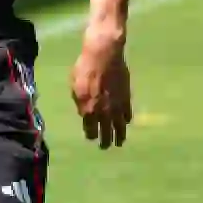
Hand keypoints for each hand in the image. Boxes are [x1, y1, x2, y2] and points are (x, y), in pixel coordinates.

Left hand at [70, 29, 132, 149]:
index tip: (91, 137)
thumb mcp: (75, 87)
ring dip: (119, 136)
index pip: (90, 130)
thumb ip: (80, 103)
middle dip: (105, 142)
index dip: (91, 135)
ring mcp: (117, 107)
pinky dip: (126, 120)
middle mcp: (104, 112)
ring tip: (119, 143)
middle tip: (105, 147)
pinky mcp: (127, 99)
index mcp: (88, 110)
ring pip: (120, 127)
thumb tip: (84, 113)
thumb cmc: (84, 69)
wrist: (104, 56)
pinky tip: (125, 123)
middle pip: (106, 133)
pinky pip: (127, 114)